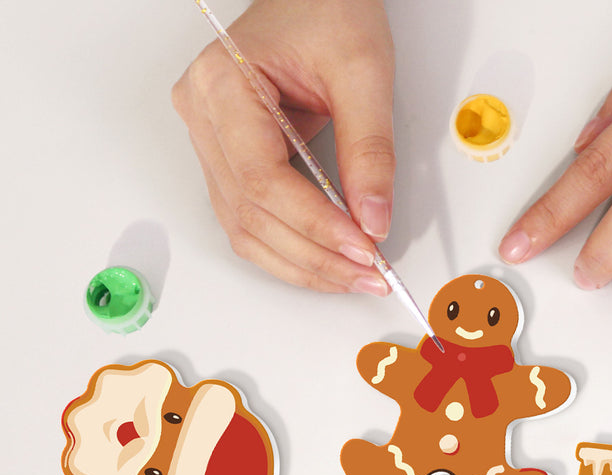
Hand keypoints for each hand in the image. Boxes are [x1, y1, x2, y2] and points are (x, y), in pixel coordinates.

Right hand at [172, 0, 394, 292]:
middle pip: (252, 214)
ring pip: (247, 230)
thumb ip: (370, 151)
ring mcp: (211, 142)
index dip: (315, 225)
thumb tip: (373, 220)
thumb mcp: (363, 72)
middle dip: (316, 256)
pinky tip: (330, 262)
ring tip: (355, 276)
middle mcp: (204, 116)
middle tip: (369, 274)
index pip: (264, 180)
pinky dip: (292, 250)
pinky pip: (252, 222)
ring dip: (303, 264)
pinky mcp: (230, 161)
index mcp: (222, 84)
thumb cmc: (328, 10)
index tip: (363, 249)